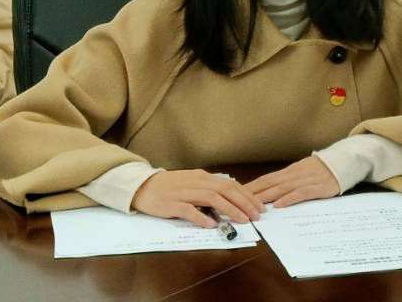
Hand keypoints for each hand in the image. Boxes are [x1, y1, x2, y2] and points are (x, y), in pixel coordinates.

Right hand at [131, 169, 263, 227]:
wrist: (142, 186)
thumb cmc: (169, 187)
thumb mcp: (192, 183)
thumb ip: (208, 189)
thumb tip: (230, 199)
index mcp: (202, 177)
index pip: (230, 184)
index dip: (246, 195)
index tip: (259, 206)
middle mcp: (195, 182)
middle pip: (225, 189)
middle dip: (243, 202)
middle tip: (256, 215)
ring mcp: (183, 192)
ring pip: (211, 198)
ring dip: (229, 209)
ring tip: (242, 220)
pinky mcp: (171, 204)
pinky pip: (188, 210)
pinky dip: (201, 217)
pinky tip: (211, 225)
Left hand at [244, 156, 339, 207]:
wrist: (341, 162)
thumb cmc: (319, 170)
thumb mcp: (300, 173)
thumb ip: (286, 181)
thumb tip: (269, 190)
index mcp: (288, 172)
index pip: (265, 179)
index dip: (250, 186)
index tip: (236, 194)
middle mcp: (293, 175)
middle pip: (269, 184)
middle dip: (252, 193)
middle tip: (237, 202)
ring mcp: (304, 180)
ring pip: (281, 188)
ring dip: (266, 197)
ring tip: (253, 206)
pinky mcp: (317, 188)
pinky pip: (301, 193)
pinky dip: (289, 198)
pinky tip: (280, 205)